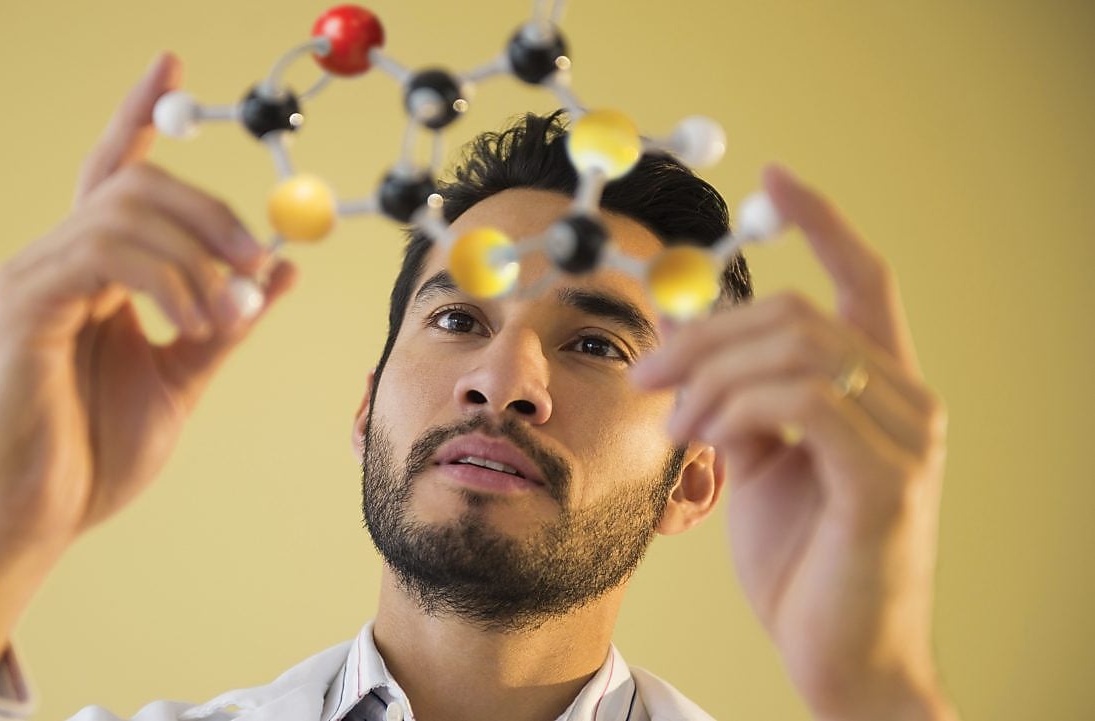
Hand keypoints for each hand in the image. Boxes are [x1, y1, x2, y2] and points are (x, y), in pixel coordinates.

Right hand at [0, 52, 295, 681]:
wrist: (41, 517)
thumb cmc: (98, 452)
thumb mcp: (186, 374)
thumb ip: (228, 319)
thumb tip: (282, 268)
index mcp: (95, 270)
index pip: (117, 171)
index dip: (141, 113)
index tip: (172, 62)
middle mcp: (58, 259)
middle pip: (134, 180)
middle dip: (210, 210)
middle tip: (258, 260)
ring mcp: (35, 276)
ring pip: (125, 211)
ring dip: (197, 256)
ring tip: (224, 319)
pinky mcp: (24, 305)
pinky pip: (105, 254)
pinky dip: (166, 279)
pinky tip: (190, 321)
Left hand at [632, 166, 957, 719]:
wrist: (837, 655)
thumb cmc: (801, 561)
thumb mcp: (758, 463)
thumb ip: (738, 401)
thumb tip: (690, 351)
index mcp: (878, 388)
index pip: (862, 279)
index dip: (822, 221)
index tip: (775, 178)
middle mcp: (907, 399)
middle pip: (799, 311)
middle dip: (706, 333)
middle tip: (647, 373)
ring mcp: (906, 437)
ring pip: (797, 346)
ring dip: (712, 374)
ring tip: (674, 423)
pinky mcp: (887, 478)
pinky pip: (803, 400)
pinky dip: (736, 406)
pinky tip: (705, 437)